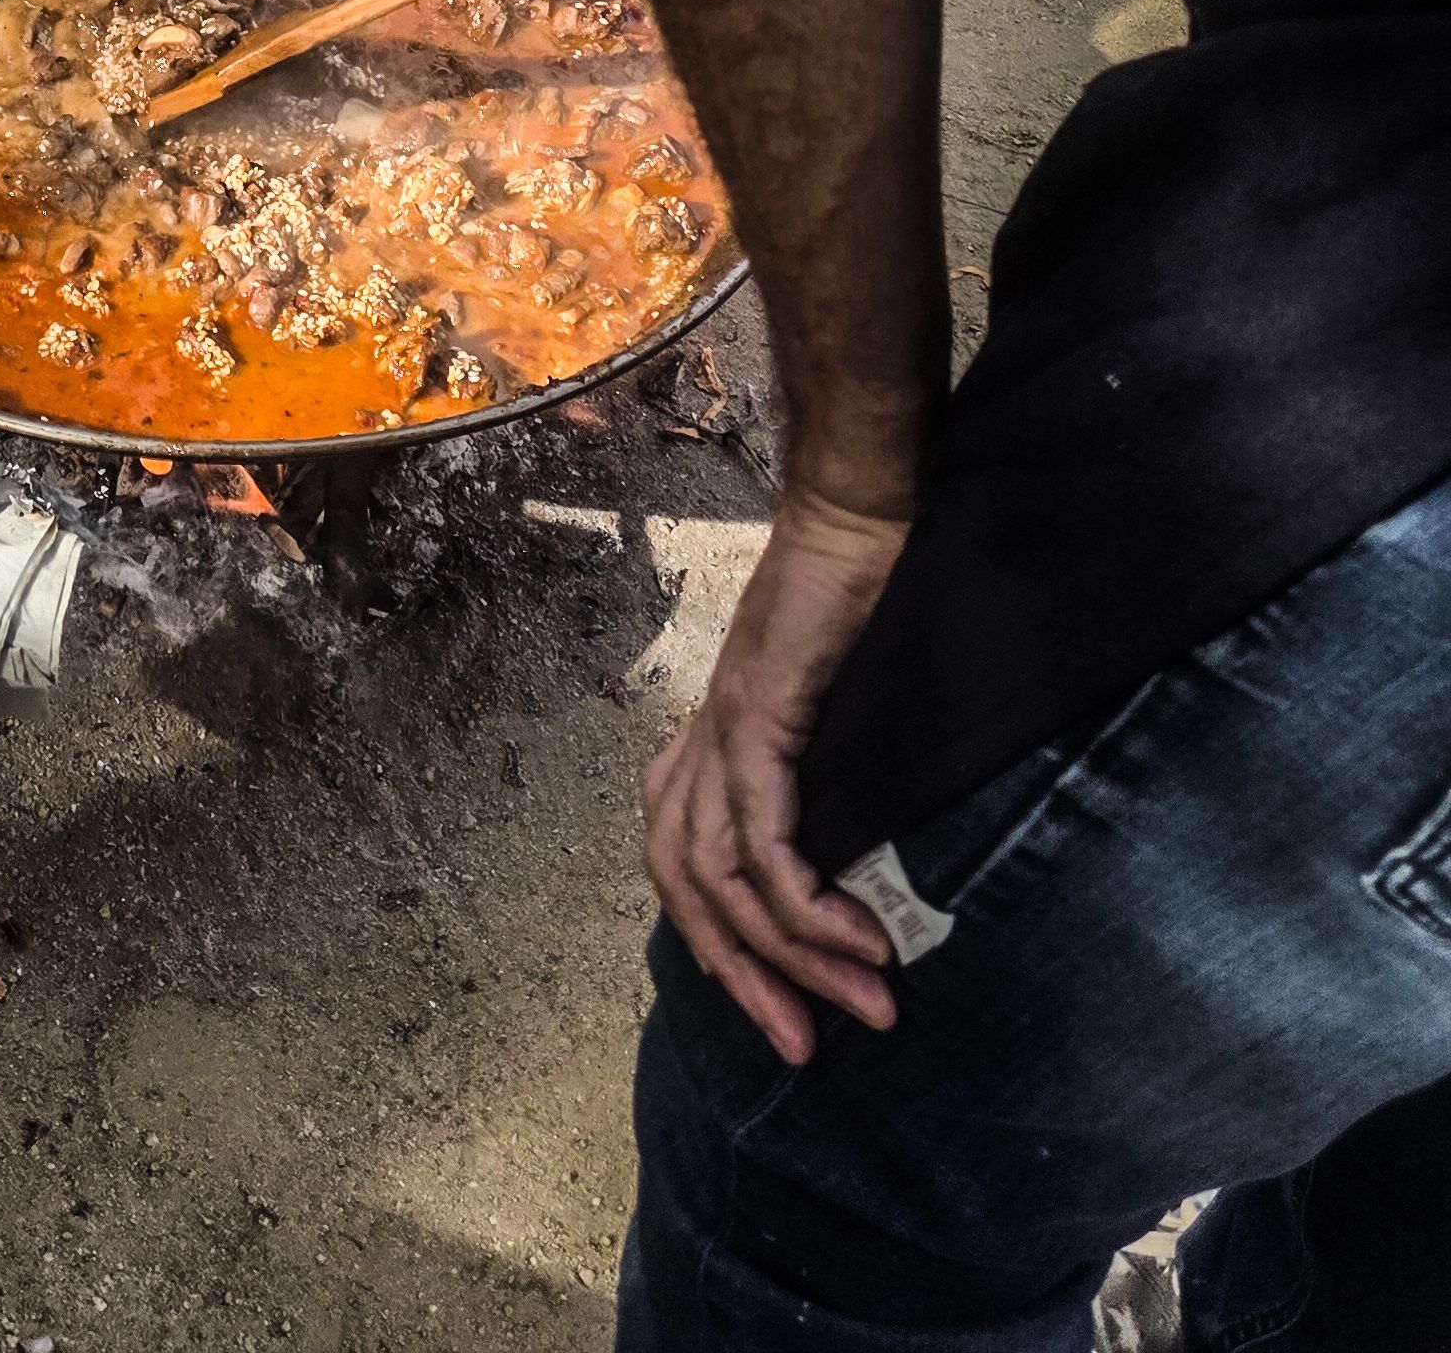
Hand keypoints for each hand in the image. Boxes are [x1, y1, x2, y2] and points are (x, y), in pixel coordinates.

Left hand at [641, 487, 911, 1063]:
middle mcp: (702, 737)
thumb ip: (836, 776)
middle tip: (805, 1046)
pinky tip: (857, 940)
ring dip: (788, 958)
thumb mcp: (843, 710)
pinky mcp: (757, 716)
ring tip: (860, 1007)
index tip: (784, 1004)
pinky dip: (805, 904)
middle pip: (682, 885)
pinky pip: (762, 839)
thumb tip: (875, 860)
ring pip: (719, 878)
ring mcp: (722, 725)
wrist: (861, 510)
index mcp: (713, 736)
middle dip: (744, 978)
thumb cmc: (865, 600)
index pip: (681, 859)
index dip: (719, 942)